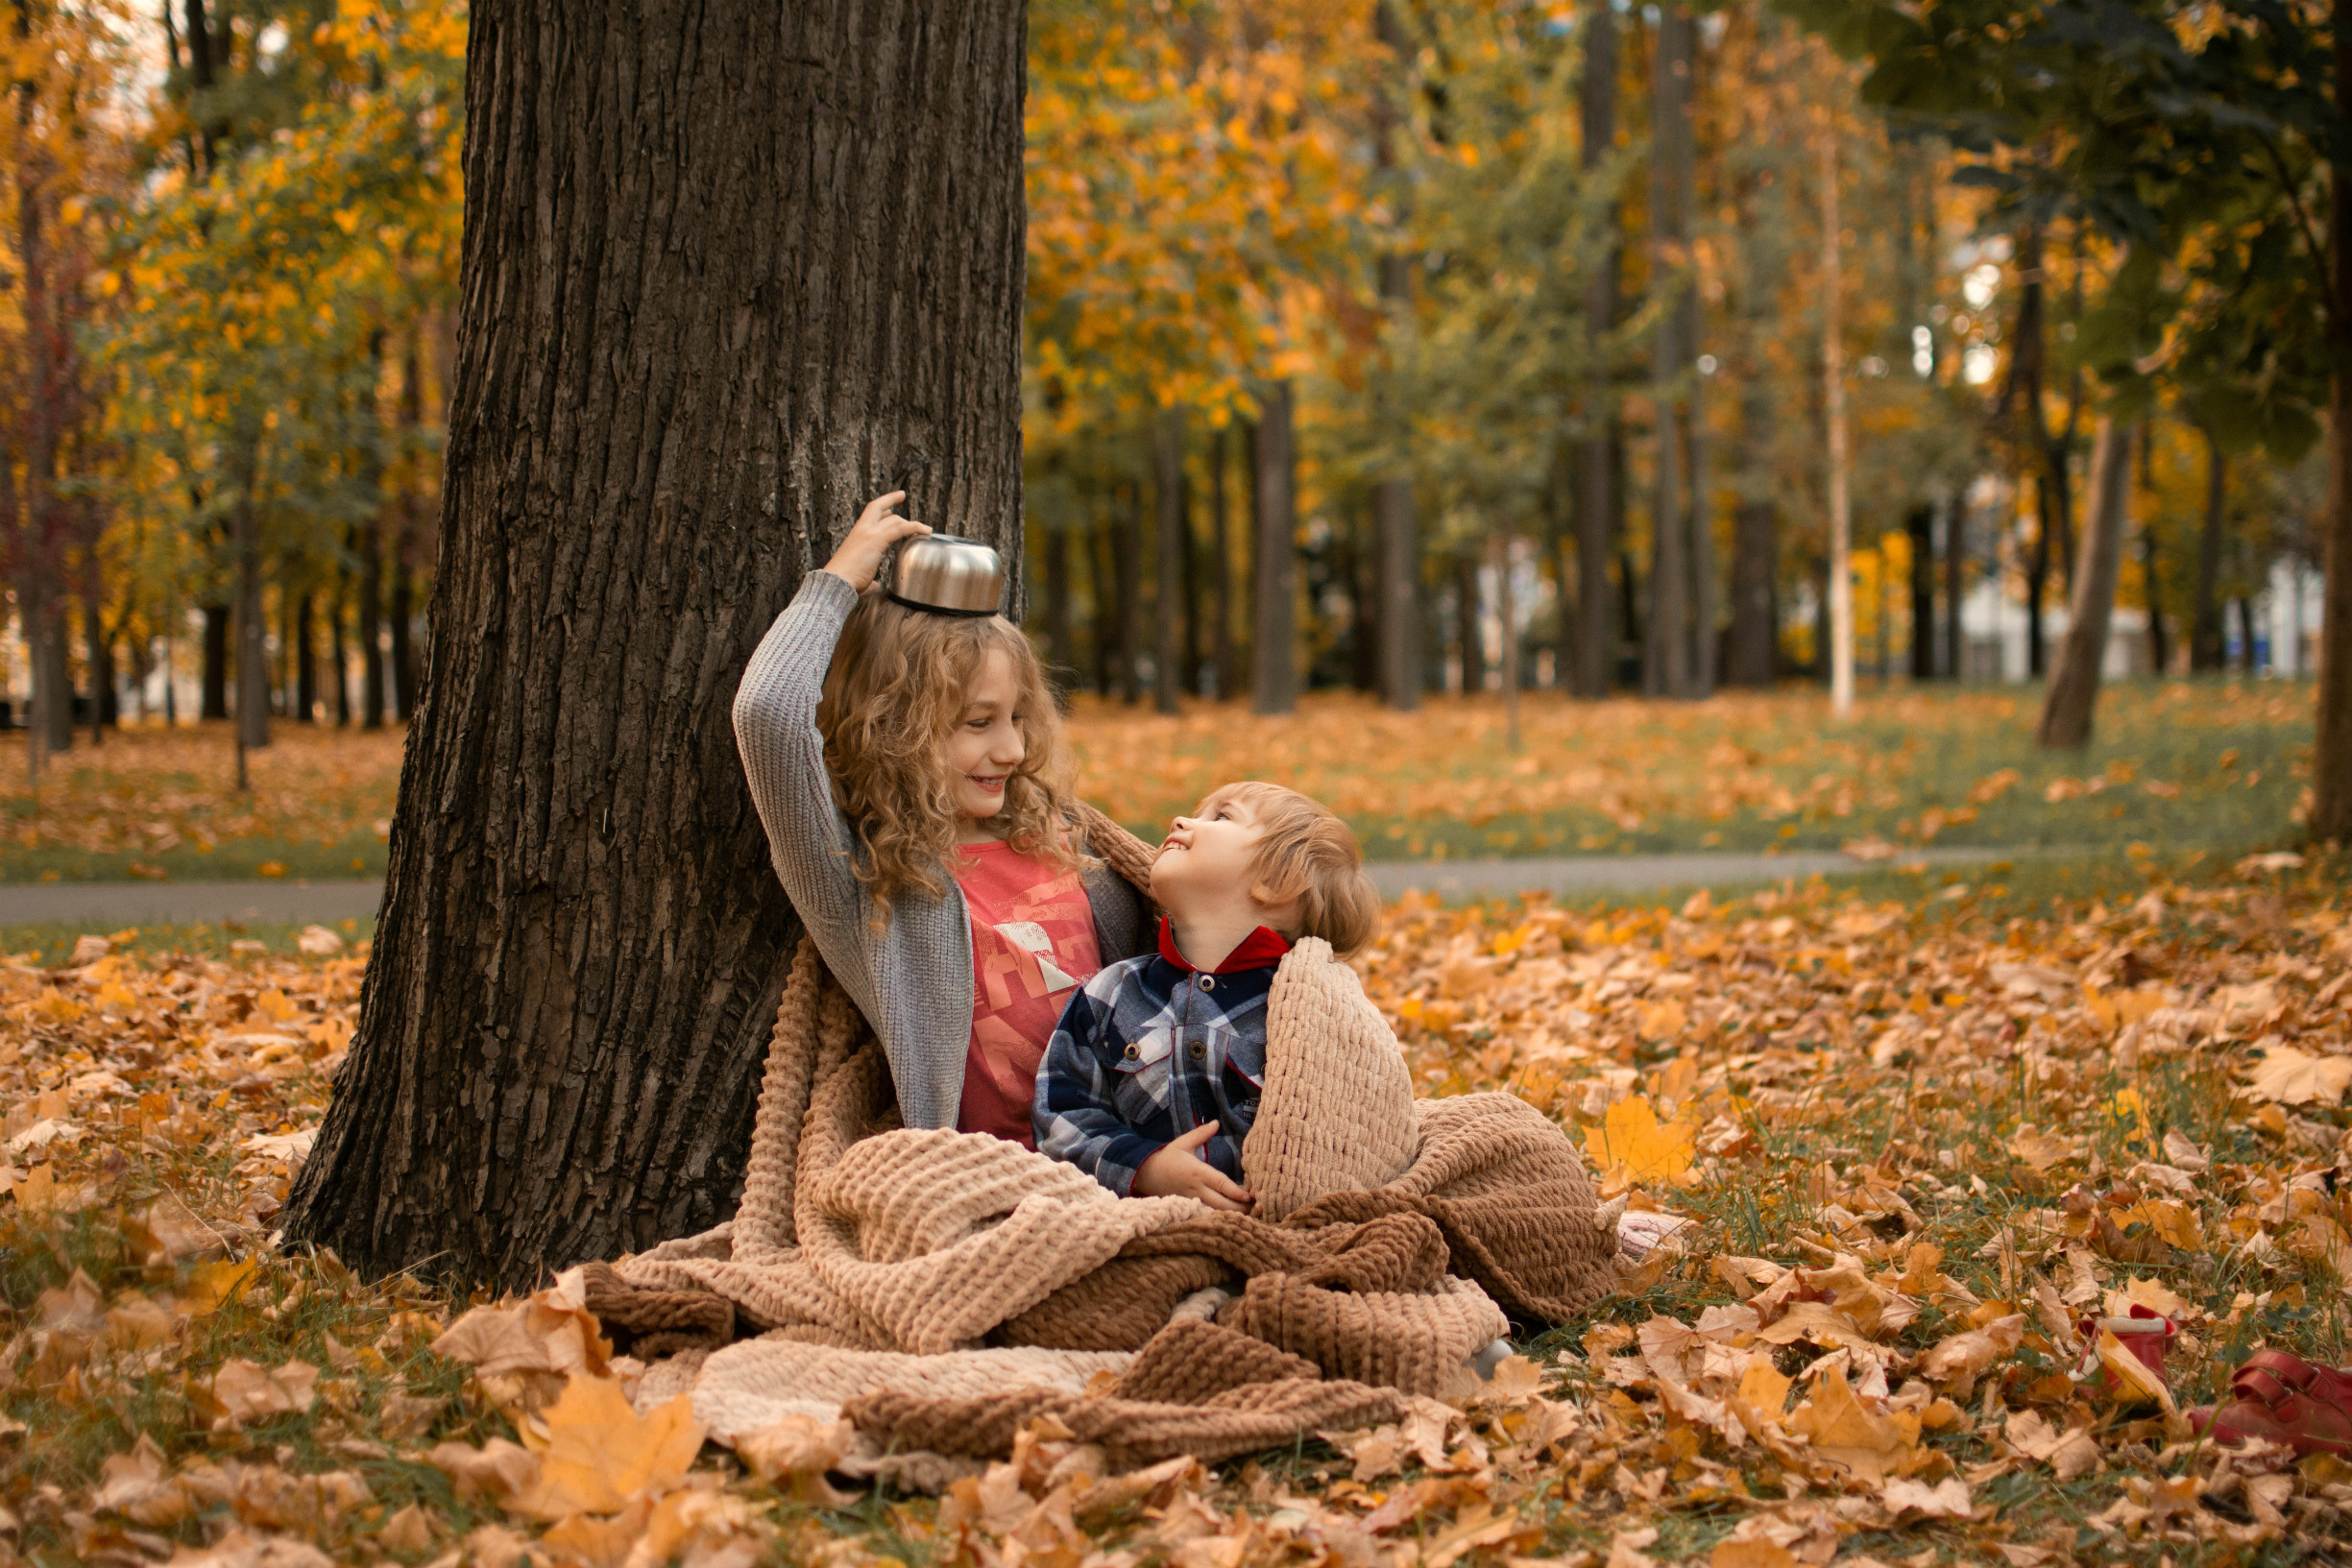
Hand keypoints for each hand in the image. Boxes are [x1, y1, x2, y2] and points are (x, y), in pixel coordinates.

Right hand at [821, 492, 931, 593]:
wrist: (835, 583)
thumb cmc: (845, 582)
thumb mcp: (859, 574)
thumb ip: (868, 578)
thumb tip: (874, 586)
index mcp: (856, 535)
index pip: (869, 513)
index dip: (881, 506)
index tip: (890, 504)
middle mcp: (861, 530)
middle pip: (879, 508)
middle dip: (891, 500)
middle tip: (902, 496)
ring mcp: (868, 533)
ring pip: (894, 520)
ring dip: (912, 524)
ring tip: (925, 529)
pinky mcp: (876, 540)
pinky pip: (901, 528)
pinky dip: (915, 527)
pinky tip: (925, 531)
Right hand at [1133, 1122, 1252, 1211]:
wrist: (1145, 1174)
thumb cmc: (1167, 1157)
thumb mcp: (1183, 1143)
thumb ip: (1201, 1134)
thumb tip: (1216, 1122)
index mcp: (1198, 1172)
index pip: (1221, 1184)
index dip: (1237, 1192)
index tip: (1251, 1195)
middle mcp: (1197, 1190)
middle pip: (1222, 1204)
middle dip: (1240, 1207)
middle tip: (1257, 1206)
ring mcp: (1193, 1201)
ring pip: (1216, 1213)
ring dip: (1233, 1214)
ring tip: (1250, 1212)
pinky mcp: (1190, 1208)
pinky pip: (1208, 1215)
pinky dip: (1221, 1216)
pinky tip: (1233, 1215)